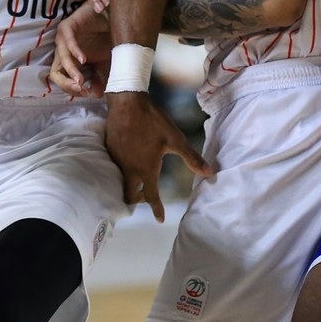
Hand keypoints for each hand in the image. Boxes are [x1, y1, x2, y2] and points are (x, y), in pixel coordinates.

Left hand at [50, 3, 111, 96]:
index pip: (62, 81)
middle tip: (81, 90)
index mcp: (69, 62)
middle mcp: (63, 52)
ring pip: (61, 59)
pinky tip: (84, 60)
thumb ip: (100, 78)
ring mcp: (63, 39)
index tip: (86, 93)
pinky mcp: (67, 27)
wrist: (111, 17)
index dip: (71, 89)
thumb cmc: (105, 39)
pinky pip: (68, 42)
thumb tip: (96, 95)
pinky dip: (75, 52)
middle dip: (66, 85)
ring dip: (71, 72)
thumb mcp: (105, 63)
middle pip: (55, 73)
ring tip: (81, 82)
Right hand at [103, 92, 211, 220]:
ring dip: (130, 186)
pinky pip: (115, 169)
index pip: (151, 197)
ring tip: (139, 179)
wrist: (127, 102)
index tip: (161, 219)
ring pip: (120, 183)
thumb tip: (210, 173)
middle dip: (139, 200)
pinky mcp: (110, 151)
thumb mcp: (175, 139)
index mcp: (146, 169)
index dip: (157, 210)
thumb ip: (191, 158)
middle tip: (147, 194)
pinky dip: (123, 172)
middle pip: (129, 196)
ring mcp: (117, 161)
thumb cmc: (153, 122)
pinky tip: (129, 161)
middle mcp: (129, 170)